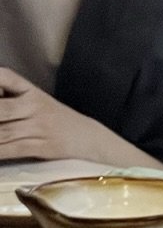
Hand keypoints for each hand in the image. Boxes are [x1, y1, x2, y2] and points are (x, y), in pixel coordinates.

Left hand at [0, 69, 147, 165]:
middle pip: (1, 109)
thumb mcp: (36, 101)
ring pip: (3, 132)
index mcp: (32, 91)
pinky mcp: (41, 147)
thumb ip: (10, 98)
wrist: (89, 139)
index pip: (5, 77)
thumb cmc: (56, 121)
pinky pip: (11, 149)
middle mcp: (35, 106)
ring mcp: (39, 127)